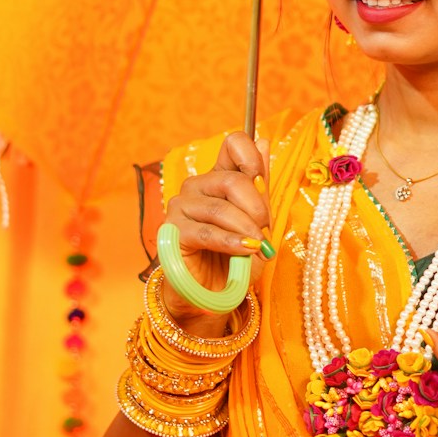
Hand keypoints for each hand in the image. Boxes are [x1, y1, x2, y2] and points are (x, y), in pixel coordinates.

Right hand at [160, 131, 270, 330]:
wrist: (214, 294)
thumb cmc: (235, 257)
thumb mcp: (256, 221)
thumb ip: (259, 186)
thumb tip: (265, 142)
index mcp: (218, 178)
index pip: (233, 144)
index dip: (252, 157)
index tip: (262, 181)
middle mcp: (196, 187)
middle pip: (231, 180)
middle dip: (256, 207)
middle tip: (265, 229)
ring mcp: (181, 207)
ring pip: (221, 208)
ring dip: (246, 228)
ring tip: (258, 246)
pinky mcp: (172, 232)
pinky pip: (207, 232)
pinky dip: (231, 241)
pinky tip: (245, 250)